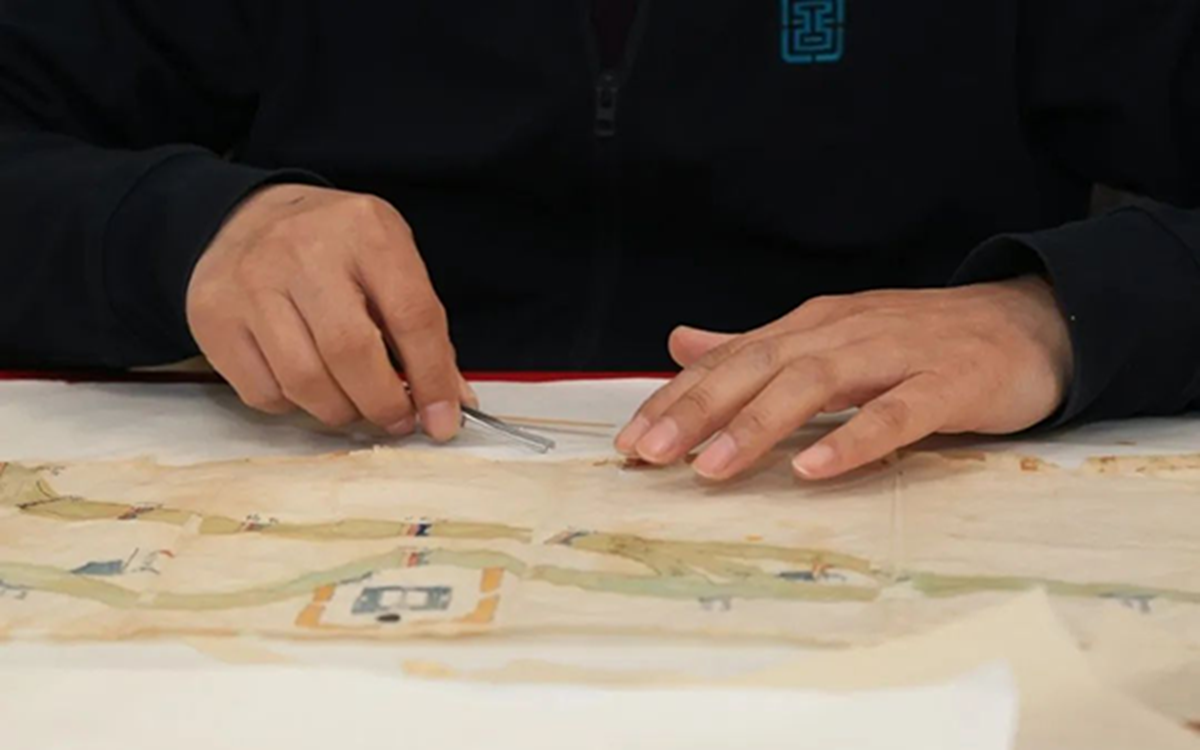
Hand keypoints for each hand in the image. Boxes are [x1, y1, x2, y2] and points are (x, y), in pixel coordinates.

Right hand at [187, 184, 470, 439]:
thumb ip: (423, 330)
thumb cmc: (334, 248)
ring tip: (354, 404)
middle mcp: (304, 250)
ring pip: (304, 381)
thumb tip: (449, 405)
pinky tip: (306, 384)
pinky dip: (294, 405)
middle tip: (397, 420)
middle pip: (351, 353)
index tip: (443, 421)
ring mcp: (251, 281)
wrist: (248, 217)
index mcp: (366, 231)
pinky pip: (263, 392)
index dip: (432, 378)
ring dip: (340, 412)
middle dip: (383, 404)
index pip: (411, 316)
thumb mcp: (389, 263)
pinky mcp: (213, 315)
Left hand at [615, 277, 1073, 479]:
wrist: (1030, 321)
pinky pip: (898, 413)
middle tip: (648, 454)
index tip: (630, 440)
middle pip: (759, 366)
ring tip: (712, 468)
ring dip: (759, 424)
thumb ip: (756, 346)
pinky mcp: (948, 383)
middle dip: (698, 409)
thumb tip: (682, 345)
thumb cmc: (919, 340)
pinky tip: (816, 468)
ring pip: (817, 384)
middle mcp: (845, 332)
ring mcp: (897, 354)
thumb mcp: (829, 338)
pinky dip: (855, 439)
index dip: (678, 397)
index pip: (731, 359)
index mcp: (812, 326)